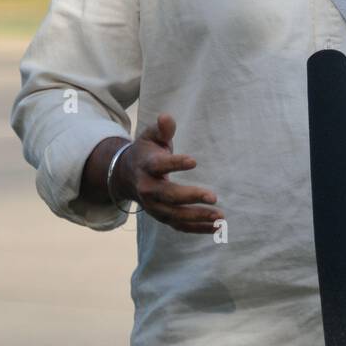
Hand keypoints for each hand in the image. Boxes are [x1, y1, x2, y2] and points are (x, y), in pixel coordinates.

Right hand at [113, 113, 221, 235]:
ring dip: (198, 217)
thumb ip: (161, 129)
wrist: (126, 176)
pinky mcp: (162, 217)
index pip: (160, 165)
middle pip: (169, 195)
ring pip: (175, 215)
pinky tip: (217, 228)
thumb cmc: (146, 152)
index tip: (194, 161)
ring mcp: (154, 206)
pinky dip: (197, 229)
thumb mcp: (150, 137)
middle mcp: (148, 189)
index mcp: (146, 166)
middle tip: (213, 196)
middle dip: (191, 196)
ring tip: (220, 216)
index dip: (175, 163)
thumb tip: (166, 117)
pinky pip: (180, 226)